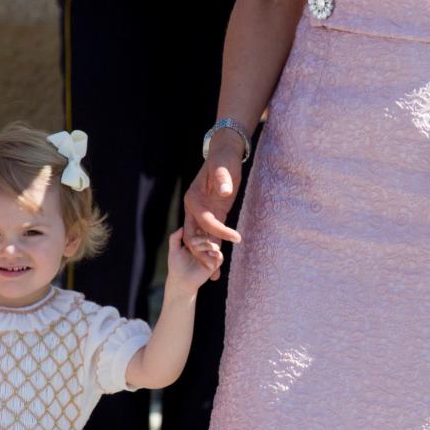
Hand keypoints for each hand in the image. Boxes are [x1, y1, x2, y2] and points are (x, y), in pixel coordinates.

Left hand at [164, 227, 220, 292]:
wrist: (180, 281)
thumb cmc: (176, 265)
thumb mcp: (174, 250)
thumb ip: (175, 238)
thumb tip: (182, 227)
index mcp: (196, 243)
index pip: (201, 233)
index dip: (199, 231)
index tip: (193, 232)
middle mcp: (204, 248)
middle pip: (209, 238)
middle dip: (202, 239)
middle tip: (193, 243)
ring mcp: (210, 256)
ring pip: (215, 246)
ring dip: (208, 245)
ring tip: (197, 249)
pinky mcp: (214, 265)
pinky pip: (220, 257)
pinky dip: (217, 254)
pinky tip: (209, 253)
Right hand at [183, 139, 243, 279]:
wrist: (224, 154)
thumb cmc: (224, 159)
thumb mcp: (224, 167)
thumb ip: (223, 179)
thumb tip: (223, 192)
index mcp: (193, 199)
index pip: (205, 221)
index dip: (219, 231)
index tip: (236, 238)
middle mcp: (193, 209)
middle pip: (194, 236)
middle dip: (203, 254)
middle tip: (213, 271)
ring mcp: (201, 213)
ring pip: (201, 239)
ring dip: (207, 256)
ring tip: (214, 276)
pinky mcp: (212, 215)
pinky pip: (211, 235)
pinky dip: (215, 248)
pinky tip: (219, 263)